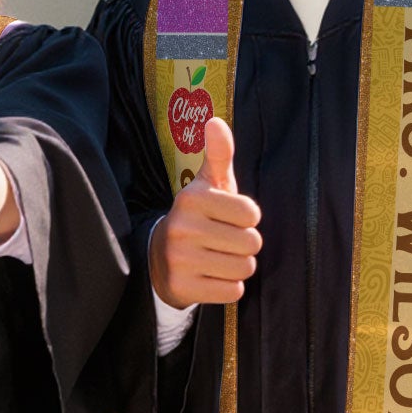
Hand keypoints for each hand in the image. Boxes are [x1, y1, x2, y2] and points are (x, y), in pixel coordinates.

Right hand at [149, 116, 261, 305]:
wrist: (159, 258)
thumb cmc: (198, 217)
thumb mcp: (207, 185)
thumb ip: (218, 154)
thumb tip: (216, 121)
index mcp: (192, 198)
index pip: (252, 214)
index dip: (247, 219)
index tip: (229, 218)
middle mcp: (182, 227)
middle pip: (252, 243)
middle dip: (244, 245)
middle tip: (223, 241)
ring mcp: (180, 259)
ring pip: (244, 268)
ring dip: (238, 266)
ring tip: (218, 258)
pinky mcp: (183, 287)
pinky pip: (232, 291)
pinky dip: (228, 287)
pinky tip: (210, 276)